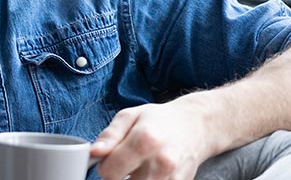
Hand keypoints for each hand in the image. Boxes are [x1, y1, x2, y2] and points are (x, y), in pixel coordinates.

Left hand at [90, 98, 217, 179]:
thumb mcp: (129, 116)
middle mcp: (161, 162)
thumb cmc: (160, 120)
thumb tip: (94, 153)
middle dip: (119, 176)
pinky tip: (151, 171)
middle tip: (126, 161)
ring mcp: (172, 178)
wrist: (196, 126)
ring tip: (139, 165)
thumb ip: (109, 136)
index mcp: (146, 140)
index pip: (110, 172)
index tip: (110, 158)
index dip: (105, 166)